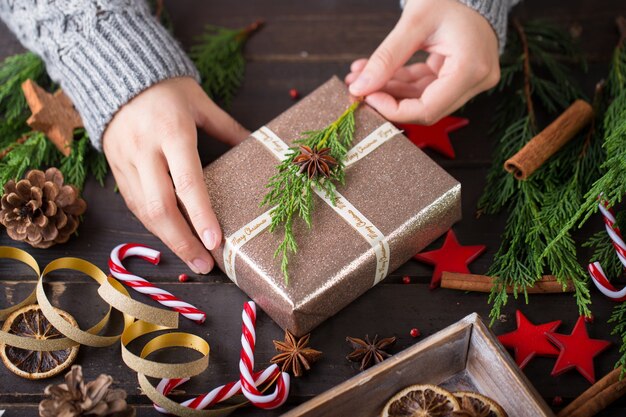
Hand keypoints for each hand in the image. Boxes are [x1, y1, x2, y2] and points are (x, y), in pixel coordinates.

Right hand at [103, 77, 248, 273]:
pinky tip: (172, 238)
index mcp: (172, 132)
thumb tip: (258, 146)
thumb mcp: (201, 103)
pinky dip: (153, 225)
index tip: (216, 242)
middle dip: (183, 241)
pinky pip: (133, 204)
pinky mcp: (114, 168)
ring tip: (192, 260)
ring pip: (143, 211)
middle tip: (205, 265)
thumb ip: (228, 128)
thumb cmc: (167, 89)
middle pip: (160, 206)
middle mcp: (145, 150)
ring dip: (167, 240)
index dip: (201, 215)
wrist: (118, 74)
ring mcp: (125, 161)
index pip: (188, 182)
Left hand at [345, 0, 499, 124]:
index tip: (367, 96)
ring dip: (390, 90)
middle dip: (388, 99)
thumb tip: (360, 87)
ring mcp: (470, 81)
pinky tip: (378, 74)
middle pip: (424, 108)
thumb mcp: (414, 23)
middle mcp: (476, 80)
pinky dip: (401, 82)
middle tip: (359, 88)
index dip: (393, 110)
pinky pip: (426, 88)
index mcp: (471, 69)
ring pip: (422, 99)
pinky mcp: (460, 77)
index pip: (427, 110)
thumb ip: (386, 58)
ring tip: (361, 77)